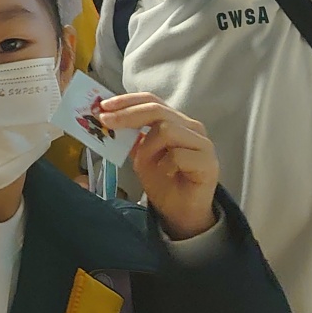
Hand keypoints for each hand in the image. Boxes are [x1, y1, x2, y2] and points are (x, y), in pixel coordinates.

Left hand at [95, 93, 219, 238]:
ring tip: (146, 163)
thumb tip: (107, 118)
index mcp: (175, 121)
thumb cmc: (163, 182)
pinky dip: (165, 165)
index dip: (127, 101)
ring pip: (167, 129)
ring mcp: (202, 143)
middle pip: (157, 110)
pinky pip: (178, 155)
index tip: (103, 106)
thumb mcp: (140, 156)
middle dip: (128, 114)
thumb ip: (130, 137)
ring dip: (148, 147)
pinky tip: (167, 174)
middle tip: (105, 121)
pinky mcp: (208, 162)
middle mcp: (191, 127)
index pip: (151, 100)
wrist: (181, 212)